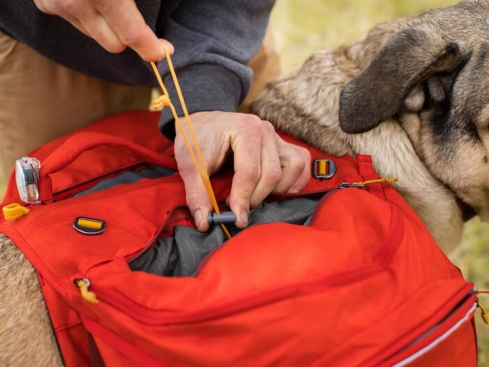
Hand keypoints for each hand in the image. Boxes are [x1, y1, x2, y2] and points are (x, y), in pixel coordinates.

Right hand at [33, 0, 173, 60]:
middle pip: (115, 45)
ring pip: (94, 35)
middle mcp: (78, 3)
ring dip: (105, 24)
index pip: (133, 35)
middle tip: (136, 21)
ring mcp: (58, 5)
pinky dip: (85, 13)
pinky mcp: (45, 5)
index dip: (152, 47)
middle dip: (128, 37)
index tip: (165, 51)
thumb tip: (148, 22)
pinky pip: (75, 22)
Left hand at [174, 111, 310, 231]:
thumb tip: (205, 222)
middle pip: (272, 174)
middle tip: (239, 206)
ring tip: (256, 196)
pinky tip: (278, 190)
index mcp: (244, 129)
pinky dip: (295, 179)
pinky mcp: (282, 144)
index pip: (250, 172)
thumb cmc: (197, 139)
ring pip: (293, 168)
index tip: (236, 217)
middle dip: (256, 197)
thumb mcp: (190, 166)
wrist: (203, 121)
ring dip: (278, 189)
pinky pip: (301, 161)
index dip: (243, 198)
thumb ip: (197, 194)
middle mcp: (265, 130)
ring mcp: (276, 136)